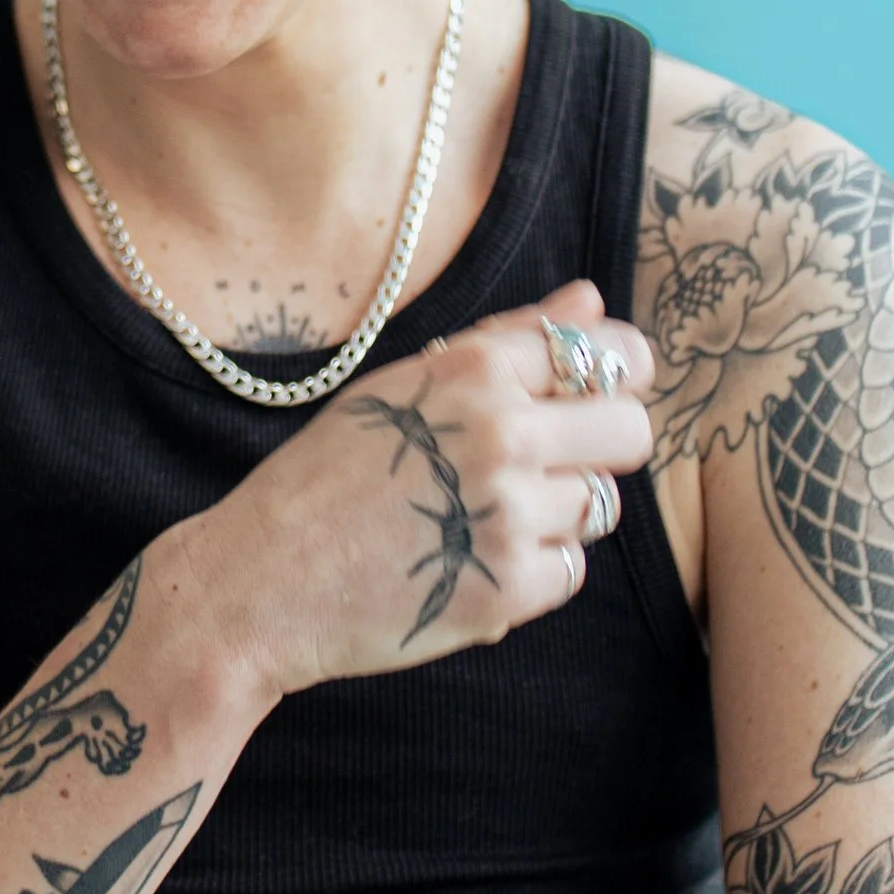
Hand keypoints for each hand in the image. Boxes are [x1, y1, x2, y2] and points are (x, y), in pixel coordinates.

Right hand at [174, 280, 653, 698]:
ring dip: (561, 510)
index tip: (599, 392)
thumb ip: (507, 339)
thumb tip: (592, 301)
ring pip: (601, 504)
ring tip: (486, 514)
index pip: (609, 354)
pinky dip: (534, 570)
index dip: (619, 374)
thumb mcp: (403, 384)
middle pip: (631, 431)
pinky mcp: (509, 591)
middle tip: (547, 461)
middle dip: (603, 444)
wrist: (262, 582)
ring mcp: (508, 516)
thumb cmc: (325, 476)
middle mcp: (502, 435)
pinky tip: (473, 560)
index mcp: (475, 371)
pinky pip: (570, 570)